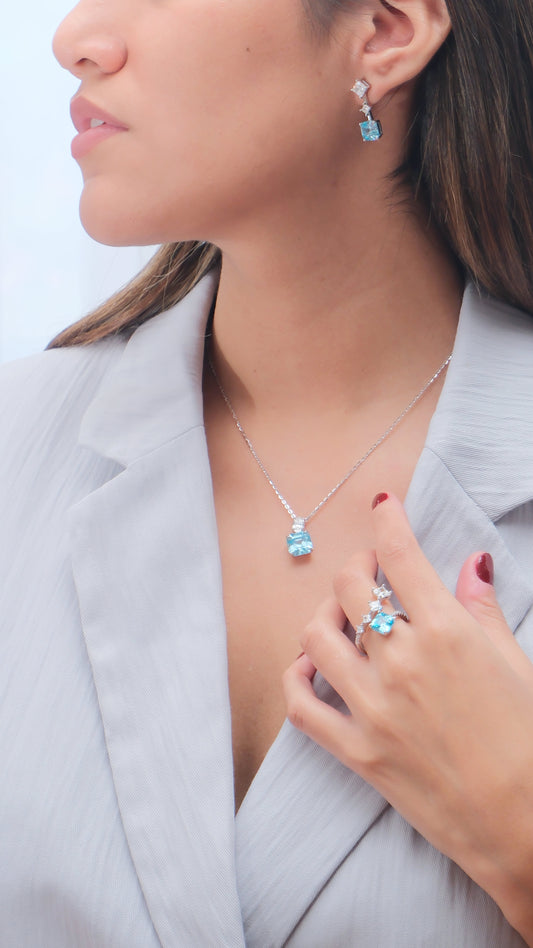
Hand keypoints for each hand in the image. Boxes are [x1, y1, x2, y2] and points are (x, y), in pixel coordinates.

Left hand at [283, 492, 532, 942]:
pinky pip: (302, 704)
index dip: (388, 520)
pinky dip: (298, 677)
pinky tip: (311, 668)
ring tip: (339, 615)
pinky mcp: (356, 750)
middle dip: (356, 565)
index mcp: (446, 633)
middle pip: (350, 588)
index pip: (401, 556)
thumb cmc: (528, 741)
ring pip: (317, 636)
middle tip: (368, 570)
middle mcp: (402, 662)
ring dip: (323, 614)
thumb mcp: (516, 665)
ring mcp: (372, 707)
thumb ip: (483, 611)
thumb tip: (473, 564)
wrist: (522, 825)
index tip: (382, 504)